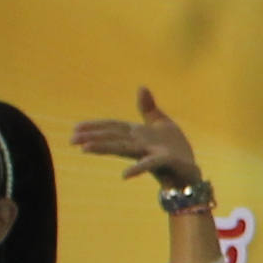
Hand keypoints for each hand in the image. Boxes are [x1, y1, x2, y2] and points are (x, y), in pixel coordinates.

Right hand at [69, 89, 203, 189]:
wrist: (191, 171)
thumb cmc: (175, 149)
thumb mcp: (161, 123)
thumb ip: (148, 108)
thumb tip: (141, 87)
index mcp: (137, 134)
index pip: (113, 127)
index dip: (95, 126)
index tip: (75, 128)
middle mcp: (140, 144)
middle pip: (113, 138)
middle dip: (93, 138)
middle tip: (71, 140)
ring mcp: (151, 153)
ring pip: (124, 149)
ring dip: (105, 148)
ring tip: (85, 149)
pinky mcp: (165, 161)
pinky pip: (150, 163)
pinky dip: (138, 168)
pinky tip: (124, 175)